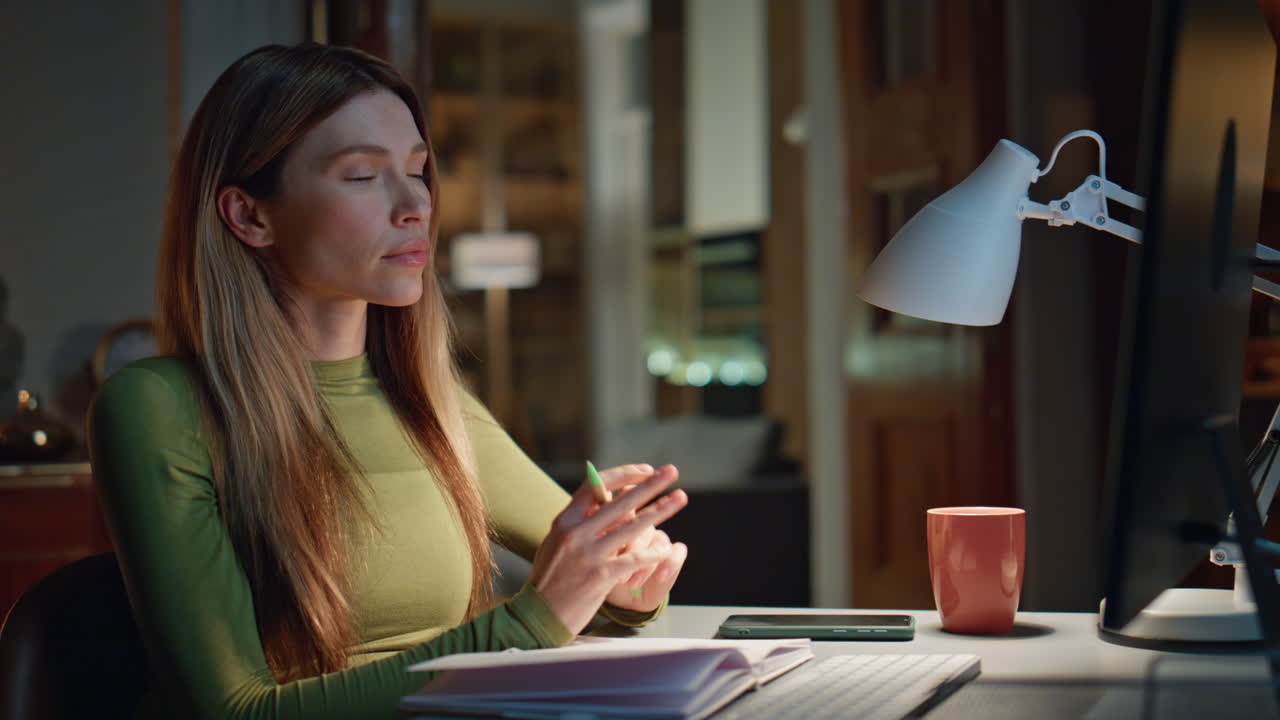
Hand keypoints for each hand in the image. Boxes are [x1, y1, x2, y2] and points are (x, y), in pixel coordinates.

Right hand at [529, 464, 688, 634]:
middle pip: (620, 501)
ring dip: (660, 510)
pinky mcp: (600, 576)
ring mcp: (588, 554)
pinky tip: (665, 548)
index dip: (624, 475)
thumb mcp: (557, 542)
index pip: (595, 485)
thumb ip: (580, 522)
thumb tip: (608, 500)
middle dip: (650, 484)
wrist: (538, 615)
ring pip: (632, 526)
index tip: (645, 470)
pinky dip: (652, 553)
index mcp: (565, 521)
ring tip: (679, 498)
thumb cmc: (551, 578)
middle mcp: (576, 533)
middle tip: (671, 471)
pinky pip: (634, 559)